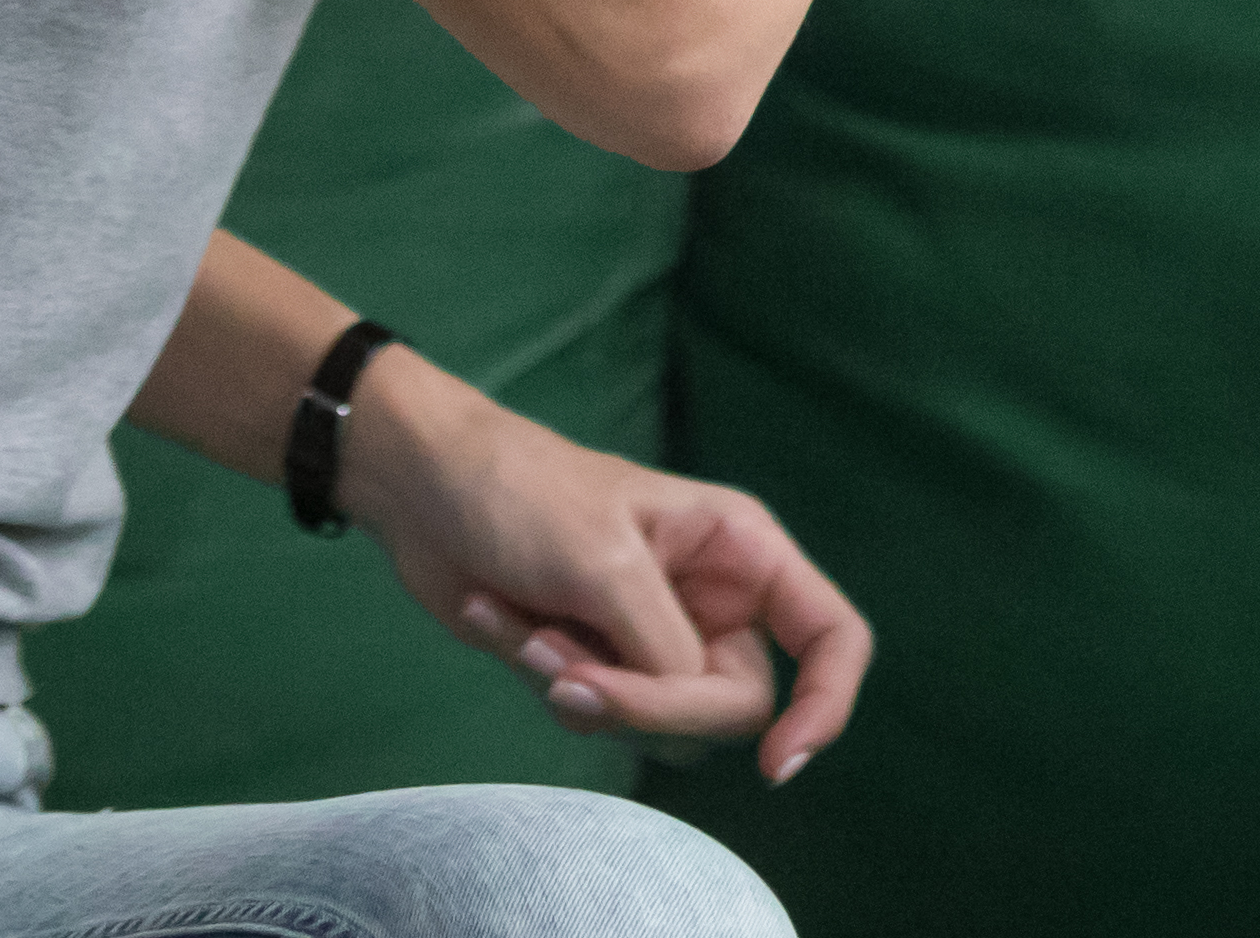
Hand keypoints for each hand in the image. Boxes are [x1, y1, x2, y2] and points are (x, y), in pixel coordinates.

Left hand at [344, 350, 870, 786]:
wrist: (427, 490)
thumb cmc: (526, 493)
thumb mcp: (603, 563)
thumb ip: (660, 650)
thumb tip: (683, 714)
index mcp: (743, 552)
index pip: (831, 637)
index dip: (826, 705)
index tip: (778, 768)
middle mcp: (715, 601)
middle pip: (729, 705)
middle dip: (643, 702)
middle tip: (566, 679)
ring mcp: (657, 640)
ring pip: (657, 725)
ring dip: (579, 687)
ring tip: (525, 625)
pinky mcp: (600, 664)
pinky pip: (596, 716)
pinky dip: (541, 679)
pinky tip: (502, 621)